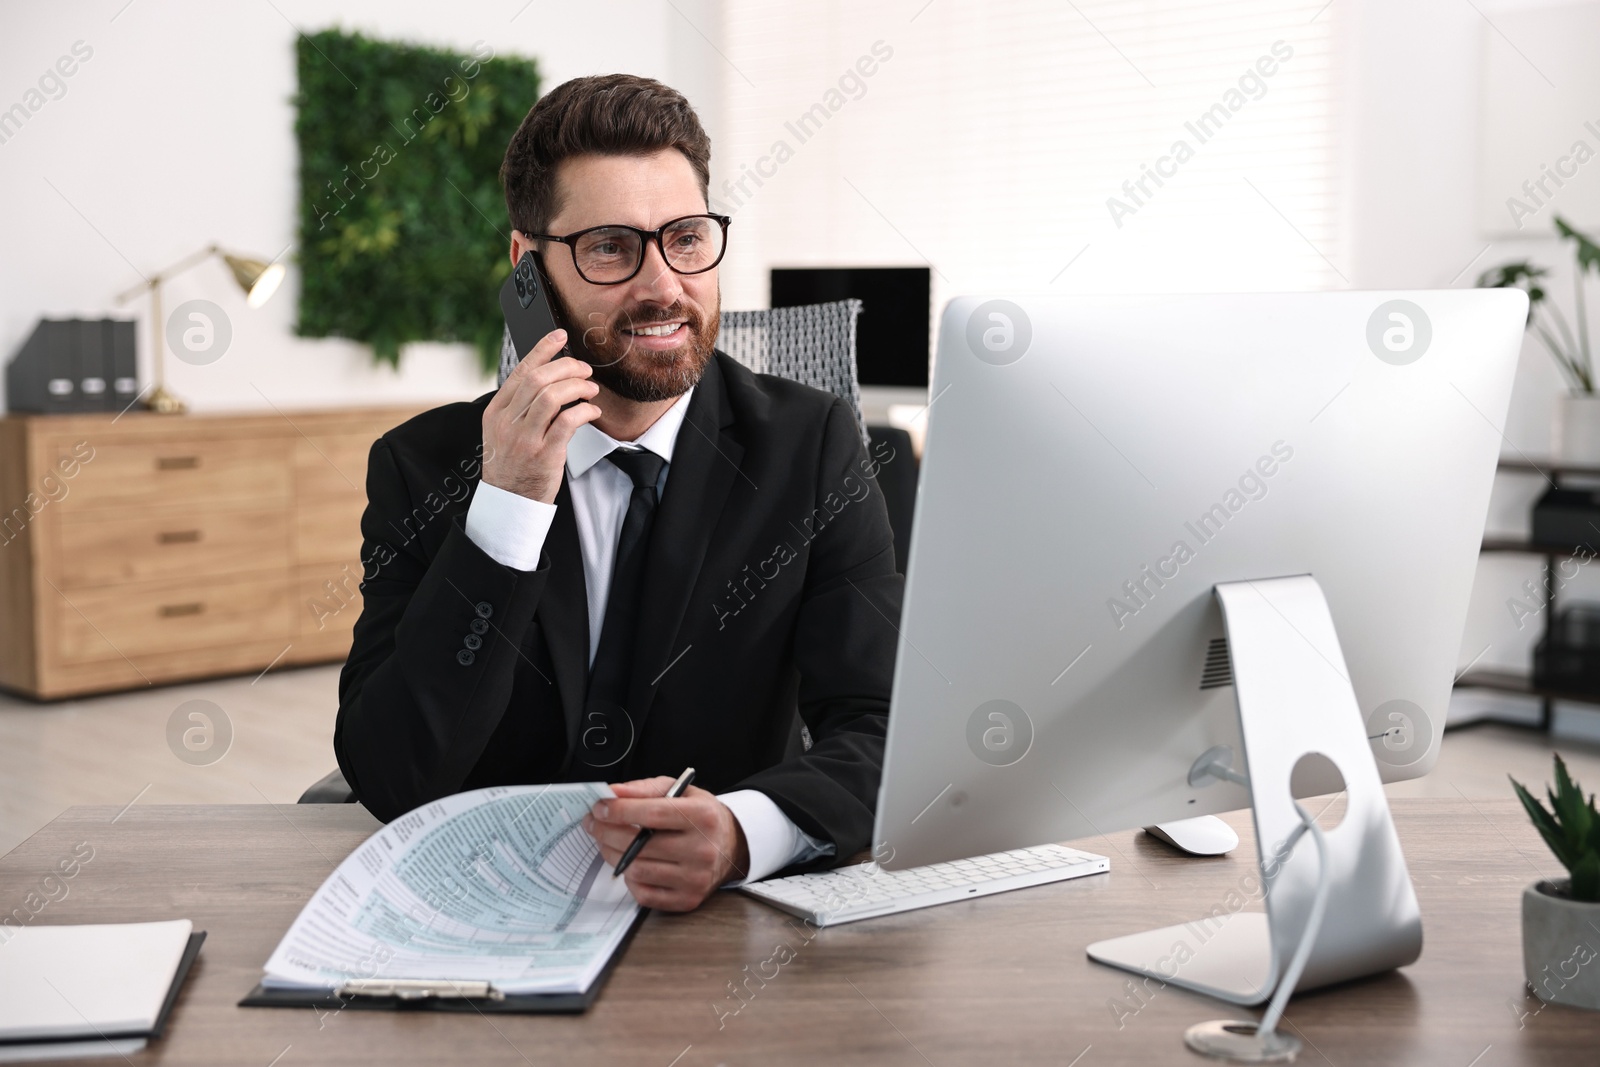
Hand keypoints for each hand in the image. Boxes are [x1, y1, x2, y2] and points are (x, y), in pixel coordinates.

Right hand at [481, 329, 600, 502]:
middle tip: (585, 369)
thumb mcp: (503, 431)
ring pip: (552, 397)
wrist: (509, 501)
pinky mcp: (544, 455)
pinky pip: (568, 422)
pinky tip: (592, 411)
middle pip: (538, 380)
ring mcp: (525, 439)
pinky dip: (584, 411)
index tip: (560, 336)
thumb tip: (548, 375)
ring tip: (590, 390)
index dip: (543, 349)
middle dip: (567, 367)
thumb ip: (519, 405)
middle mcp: (508, 422)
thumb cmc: (512, 464)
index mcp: (496, 412)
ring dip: (577, 387)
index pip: (521, 371)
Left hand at [582, 776, 750, 911]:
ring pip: (637, 870)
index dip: (619, 811)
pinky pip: (644, 893)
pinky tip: (629, 863)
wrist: (730, 846)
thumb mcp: (680, 791)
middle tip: (593, 823)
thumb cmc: (700, 816)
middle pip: (639, 845)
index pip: (652, 814)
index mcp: (703, 817)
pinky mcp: (687, 900)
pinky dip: (629, 878)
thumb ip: (645, 789)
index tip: (598, 808)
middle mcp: (702, 850)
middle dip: (607, 832)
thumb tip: (611, 795)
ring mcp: (695, 879)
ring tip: (607, 841)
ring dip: (613, 855)